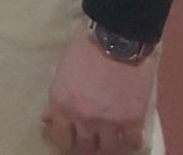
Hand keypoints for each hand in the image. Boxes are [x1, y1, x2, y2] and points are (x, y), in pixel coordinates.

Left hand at [42, 27, 155, 152]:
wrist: (114, 38)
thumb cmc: (83, 47)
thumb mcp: (61, 71)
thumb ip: (57, 98)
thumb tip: (49, 118)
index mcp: (62, 104)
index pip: (60, 138)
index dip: (64, 139)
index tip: (68, 137)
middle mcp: (83, 119)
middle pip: (84, 147)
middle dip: (84, 145)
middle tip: (88, 138)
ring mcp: (110, 123)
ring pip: (108, 150)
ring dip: (107, 145)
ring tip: (107, 138)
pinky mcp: (133, 121)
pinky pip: (132, 143)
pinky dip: (129, 140)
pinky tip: (127, 133)